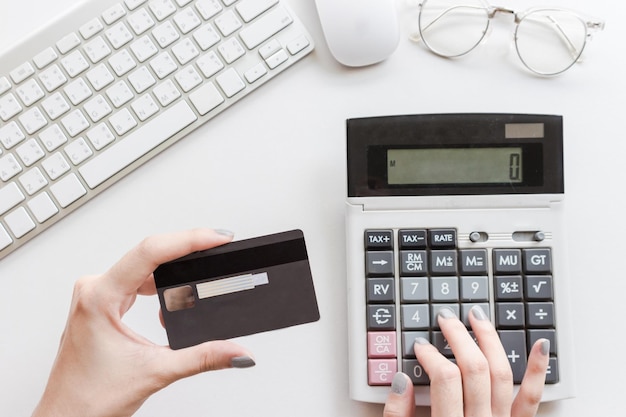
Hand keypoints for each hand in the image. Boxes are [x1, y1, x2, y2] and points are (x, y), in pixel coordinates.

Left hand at [31, 229, 254, 416]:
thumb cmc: (88, 398)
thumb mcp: (155, 373)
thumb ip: (203, 358)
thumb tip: (236, 350)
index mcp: (99, 297)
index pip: (150, 252)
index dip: (188, 240)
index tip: (216, 239)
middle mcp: (94, 289)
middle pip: (149, 252)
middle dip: (188, 249)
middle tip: (219, 246)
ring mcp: (96, 294)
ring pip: (144, 265)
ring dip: (175, 268)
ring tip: (202, 271)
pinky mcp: (102, 303)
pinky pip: (136, 279)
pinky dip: (161, 284)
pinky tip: (176, 297)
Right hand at [383, 306, 549, 416]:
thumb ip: (397, 416)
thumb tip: (400, 381)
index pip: (444, 379)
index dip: (431, 355)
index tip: (420, 346)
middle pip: (474, 369)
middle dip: (458, 337)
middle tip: (446, 319)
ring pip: (502, 374)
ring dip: (490, 340)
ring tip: (477, 318)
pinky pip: (531, 398)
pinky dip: (538, 370)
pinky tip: (540, 346)